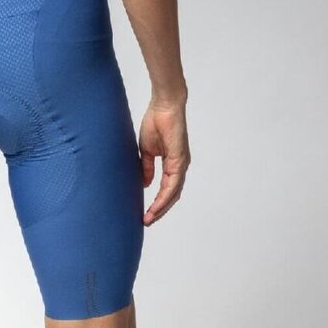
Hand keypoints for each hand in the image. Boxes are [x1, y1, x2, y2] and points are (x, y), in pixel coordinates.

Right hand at [138, 97, 190, 224]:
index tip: (145, 214)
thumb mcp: (147, 150)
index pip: (166, 189)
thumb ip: (147, 167)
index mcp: (172, 164)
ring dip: (162, 207)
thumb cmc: (156, 122)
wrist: (163, 105)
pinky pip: (173, 183)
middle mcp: (179, 166)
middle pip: (172, 196)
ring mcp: (181, 164)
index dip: (157, 203)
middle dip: (160, 210)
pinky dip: (165, 196)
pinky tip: (156, 204)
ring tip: (149, 218)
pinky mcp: (180, 159)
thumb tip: (146, 184)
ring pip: (174, 193)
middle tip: (146, 221)